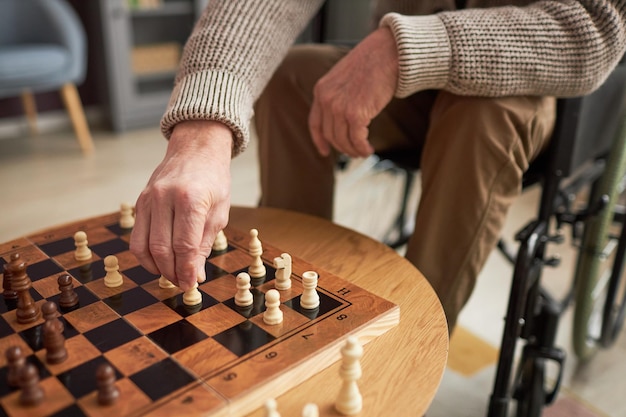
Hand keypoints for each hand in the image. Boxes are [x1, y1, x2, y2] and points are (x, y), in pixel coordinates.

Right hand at [130, 120, 232, 289]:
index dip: (187, 270)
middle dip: (172, 273)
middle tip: (183, 284)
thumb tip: (194, 275)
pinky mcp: (140, 201)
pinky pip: (137, 236)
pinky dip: (145, 255)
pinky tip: (159, 262)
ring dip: (157, 268)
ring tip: (172, 276)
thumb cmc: (213, 180)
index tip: (191, 285)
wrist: (196, 149)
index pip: (185, 246)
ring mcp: (148, 198)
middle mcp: (165, 197)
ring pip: (144, 246)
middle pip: (162, 249)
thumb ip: (204, 243)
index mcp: (190, 199)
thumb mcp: (219, 211)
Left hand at [309, 26, 397, 157]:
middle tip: (354, 151)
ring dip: (354, 150)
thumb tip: (343, 118)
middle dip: (343, 147)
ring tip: (364, 151)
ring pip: (343, 141)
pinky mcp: (356, 114)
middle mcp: (327, 100)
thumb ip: (338, 95)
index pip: (315, 123)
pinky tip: (369, 149)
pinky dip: (363, 148)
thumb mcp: (344, 77)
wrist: (387, 52)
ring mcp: (340, 108)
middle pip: (331, 135)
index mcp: (321, 90)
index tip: (324, 151)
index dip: (319, 141)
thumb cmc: (371, 62)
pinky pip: (357, 140)